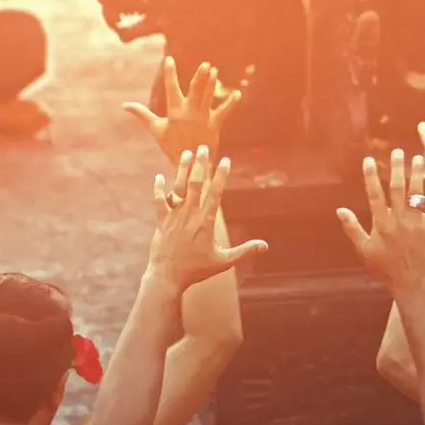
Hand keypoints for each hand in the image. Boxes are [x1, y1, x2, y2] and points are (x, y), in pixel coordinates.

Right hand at [125, 58, 240, 164]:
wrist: (189, 165)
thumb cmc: (172, 146)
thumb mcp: (156, 129)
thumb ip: (142, 115)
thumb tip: (124, 106)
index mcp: (175, 112)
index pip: (171, 89)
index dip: (169, 74)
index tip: (168, 59)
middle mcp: (190, 113)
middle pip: (195, 91)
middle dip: (201, 77)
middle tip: (206, 64)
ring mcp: (203, 119)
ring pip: (208, 97)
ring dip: (212, 84)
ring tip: (214, 70)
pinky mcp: (214, 126)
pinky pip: (224, 112)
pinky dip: (231, 103)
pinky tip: (237, 93)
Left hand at [146, 146, 267, 287]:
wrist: (168, 276)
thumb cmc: (197, 270)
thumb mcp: (223, 261)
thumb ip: (244, 251)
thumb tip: (265, 246)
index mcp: (206, 222)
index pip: (215, 193)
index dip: (220, 175)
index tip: (225, 161)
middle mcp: (190, 215)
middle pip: (195, 183)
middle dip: (200, 164)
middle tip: (203, 147)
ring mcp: (174, 217)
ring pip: (178, 188)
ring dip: (181, 169)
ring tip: (185, 153)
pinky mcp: (161, 221)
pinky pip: (159, 201)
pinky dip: (159, 189)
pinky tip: (159, 177)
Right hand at [338, 149, 424, 295]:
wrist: (411, 283)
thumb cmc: (385, 269)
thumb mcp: (364, 250)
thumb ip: (352, 228)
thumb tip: (340, 210)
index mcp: (381, 223)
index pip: (374, 195)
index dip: (371, 177)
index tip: (369, 160)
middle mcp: (398, 220)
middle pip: (397, 189)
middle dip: (397, 169)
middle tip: (397, 152)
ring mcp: (415, 223)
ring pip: (416, 194)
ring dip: (418, 175)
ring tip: (418, 159)